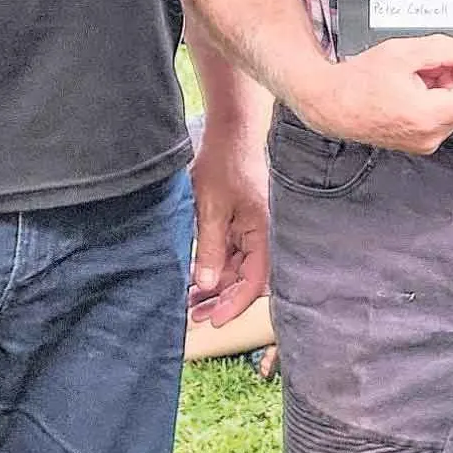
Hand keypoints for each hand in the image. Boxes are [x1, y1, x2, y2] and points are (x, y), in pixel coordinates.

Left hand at [188, 119, 270, 328]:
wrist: (231, 132)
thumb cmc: (225, 164)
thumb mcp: (211, 209)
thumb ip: (209, 248)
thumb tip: (205, 286)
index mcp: (265, 233)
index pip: (255, 281)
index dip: (234, 304)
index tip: (213, 320)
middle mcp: (264, 236)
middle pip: (247, 280)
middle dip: (221, 301)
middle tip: (194, 317)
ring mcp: (254, 231)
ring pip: (237, 270)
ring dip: (214, 287)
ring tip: (188, 303)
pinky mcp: (244, 225)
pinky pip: (232, 255)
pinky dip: (214, 268)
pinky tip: (193, 279)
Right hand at [294, 34, 452, 154]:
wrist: (327, 103)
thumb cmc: (356, 82)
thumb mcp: (402, 53)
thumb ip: (444, 49)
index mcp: (428, 115)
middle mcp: (430, 134)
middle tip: (444, 54)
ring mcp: (424, 141)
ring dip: (448, 82)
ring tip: (421, 67)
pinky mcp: (418, 140)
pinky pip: (441, 114)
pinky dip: (437, 94)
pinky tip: (416, 80)